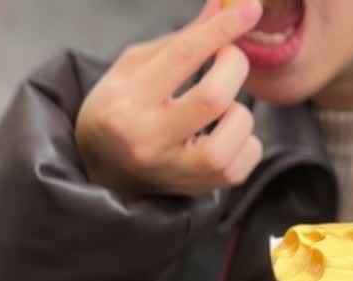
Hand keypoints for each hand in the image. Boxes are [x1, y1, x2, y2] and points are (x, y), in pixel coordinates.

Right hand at [75, 0, 264, 196]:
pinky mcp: (201, 189)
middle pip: (214, 98)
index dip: (220, 29)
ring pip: (235, 133)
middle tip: (229, 57)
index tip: (248, 9)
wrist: (104, 171)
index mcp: (126, 104)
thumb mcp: (134, 68)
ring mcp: (177, 171)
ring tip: (219, 108)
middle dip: (234, 65)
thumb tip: (221, 8)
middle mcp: (150, 142)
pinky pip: (246, 160)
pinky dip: (246, 140)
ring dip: (239, 109)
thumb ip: (180, 41)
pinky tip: (223, 134)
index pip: (182, 58)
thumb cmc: (119, 110)